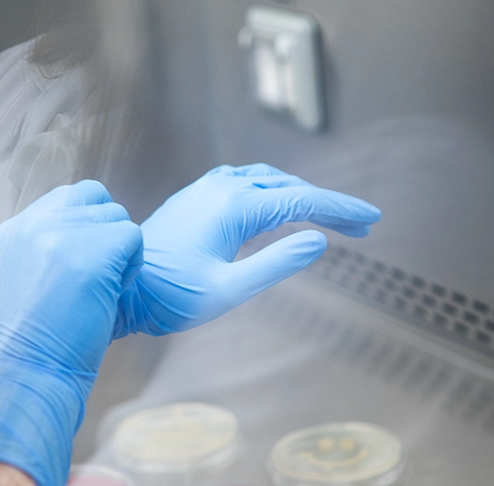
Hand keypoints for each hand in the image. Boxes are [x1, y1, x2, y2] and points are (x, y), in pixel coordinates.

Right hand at [0, 181, 141, 485]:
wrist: (32, 371)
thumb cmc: (35, 341)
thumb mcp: (26, 278)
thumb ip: (49, 247)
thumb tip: (86, 236)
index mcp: (15, 229)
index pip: (68, 198)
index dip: (87, 226)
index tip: (82, 264)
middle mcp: (35, 222)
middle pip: (95, 199)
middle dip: (105, 234)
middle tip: (95, 277)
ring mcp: (64, 233)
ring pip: (117, 218)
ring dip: (120, 251)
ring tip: (101, 288)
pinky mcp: (94, 249)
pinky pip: (134, 237)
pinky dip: (132, 265)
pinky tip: (112, 293)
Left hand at [112, 163, 380, 337]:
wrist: (122, 288)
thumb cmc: (171, 296)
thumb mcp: (229, 290)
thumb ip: (275, 264)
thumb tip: (317, 242)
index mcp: (234, 207)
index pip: (302, 201)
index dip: (340, 209)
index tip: (371, 219)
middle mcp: (220, 188)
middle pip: (289, 186)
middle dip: (326, 203)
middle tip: (359, 226)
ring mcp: (205, 189)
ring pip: (266, 180)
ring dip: (300, 194)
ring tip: (327, 216)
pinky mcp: (194, 198)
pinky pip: (245, 182)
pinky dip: (273, 191)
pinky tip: (279, 207)